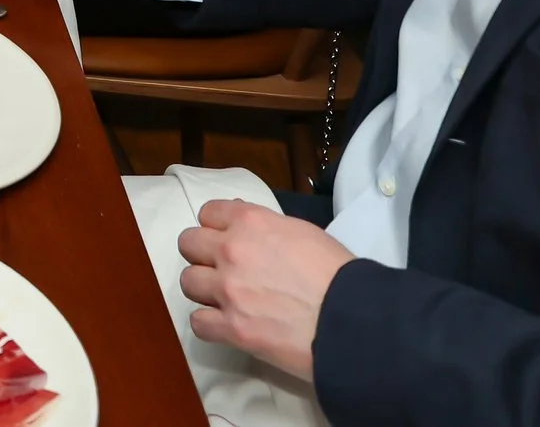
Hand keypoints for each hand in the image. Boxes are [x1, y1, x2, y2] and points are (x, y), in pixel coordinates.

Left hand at [178, 201, 354, 379]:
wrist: (351, 319)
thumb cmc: (338, 273)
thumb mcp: (303, 232)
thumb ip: (267, 227)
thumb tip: (243, 224)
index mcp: (252, 221)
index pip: (208, 212)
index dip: (216, 226)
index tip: (225, 238)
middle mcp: (232, 250)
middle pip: (188, 243)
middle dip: (202, 254)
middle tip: (221, 268)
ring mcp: (228, 290)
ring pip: (187, 281)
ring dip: (204, 289)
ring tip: (225, 298)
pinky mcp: (231, 328)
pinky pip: (197, 322)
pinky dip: (209, 324)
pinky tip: (225, 325)